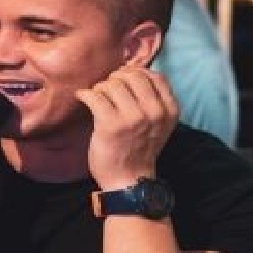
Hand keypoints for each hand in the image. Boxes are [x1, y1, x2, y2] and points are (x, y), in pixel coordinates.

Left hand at [76, 68, 178, 190]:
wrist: (128, 180)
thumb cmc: (139, 149)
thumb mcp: (158, 124)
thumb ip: (153, 100)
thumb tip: (131, 73)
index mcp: (169, 110)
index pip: (155, 76)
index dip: (136, 72)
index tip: (124, 80)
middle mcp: (154, 112)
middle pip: (133, 76)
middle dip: (116, 78)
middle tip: (107, 88)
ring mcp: (134, 118)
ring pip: (112, 84)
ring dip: (100, 87)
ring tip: (97, 97)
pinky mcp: (111, 125)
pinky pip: (95, 96)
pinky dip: (85, 94)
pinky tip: (82, 98)